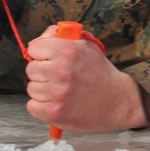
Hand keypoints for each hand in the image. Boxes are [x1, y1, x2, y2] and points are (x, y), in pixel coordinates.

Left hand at [24, 25, 148, 134]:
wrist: (118, 101)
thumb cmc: (100, 73)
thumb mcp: (86, 46)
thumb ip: (61, 37)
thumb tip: (41, 38)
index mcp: (67, 51)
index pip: (33, 48)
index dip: (41, 54)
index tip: (49, 60)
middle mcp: (61, 71)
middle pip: (31, 70)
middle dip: (42, 73)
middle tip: (58, 78)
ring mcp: (58, 93)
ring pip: (32, 89)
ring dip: (43, 91)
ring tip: (60, 92)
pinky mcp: (56, 113)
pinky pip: (32, 107)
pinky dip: (41, 107)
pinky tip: (56, 104)